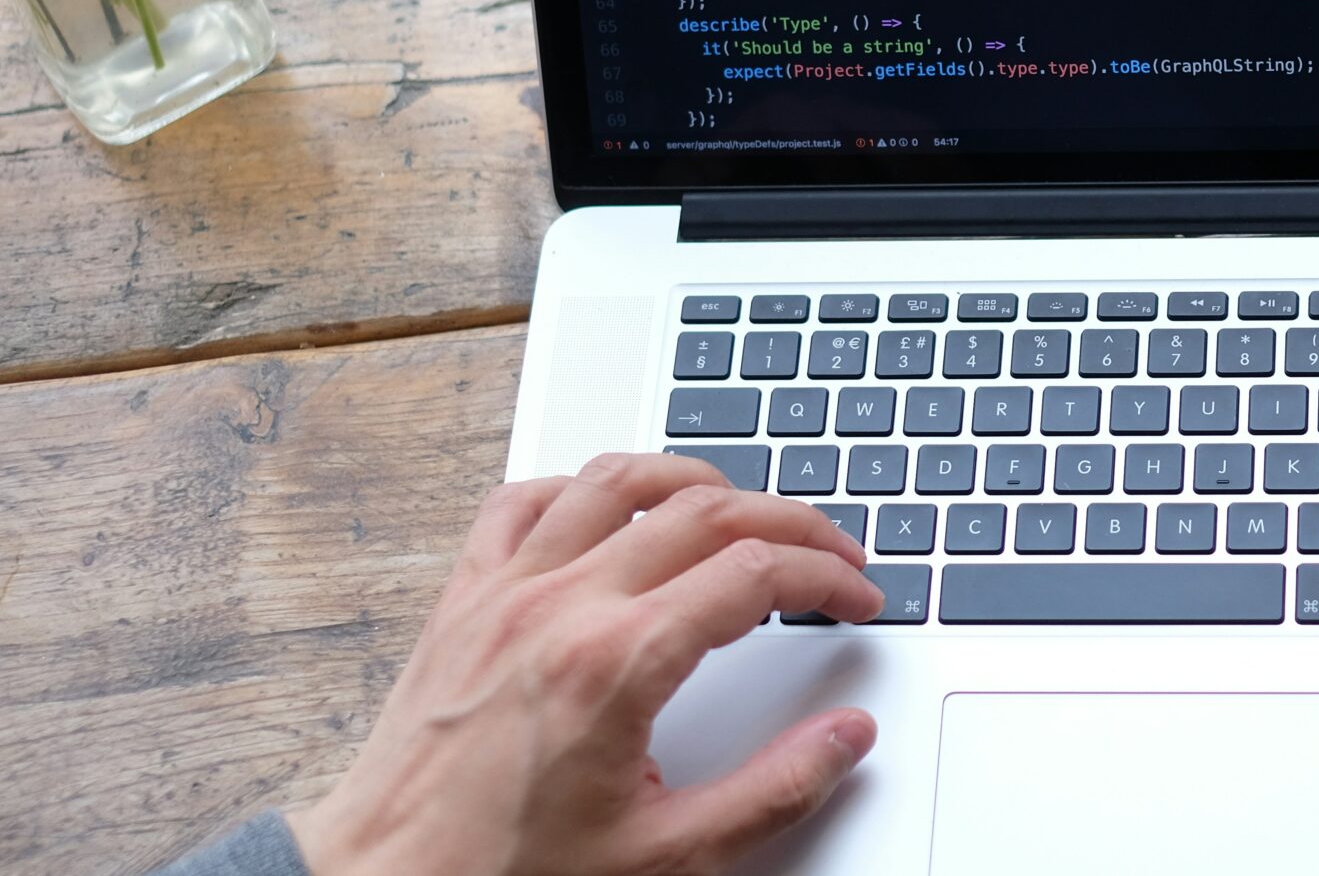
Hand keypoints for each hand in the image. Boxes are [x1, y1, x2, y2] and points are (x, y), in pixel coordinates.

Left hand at [288, 452, 885, 875]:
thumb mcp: (667, 859)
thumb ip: (773, 792)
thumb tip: (846, 736)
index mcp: (618, 663)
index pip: (755, 572)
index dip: (826, 576)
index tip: (857, 598)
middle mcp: (561, 605)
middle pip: (704, 510)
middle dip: (789, 520)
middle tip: (832, 552)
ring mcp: (505, 591)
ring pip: (617, 480)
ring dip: (694, 480)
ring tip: (742, 505)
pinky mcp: (462, 598)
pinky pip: (522, 501)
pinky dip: (580, 486)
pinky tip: (613, 507)